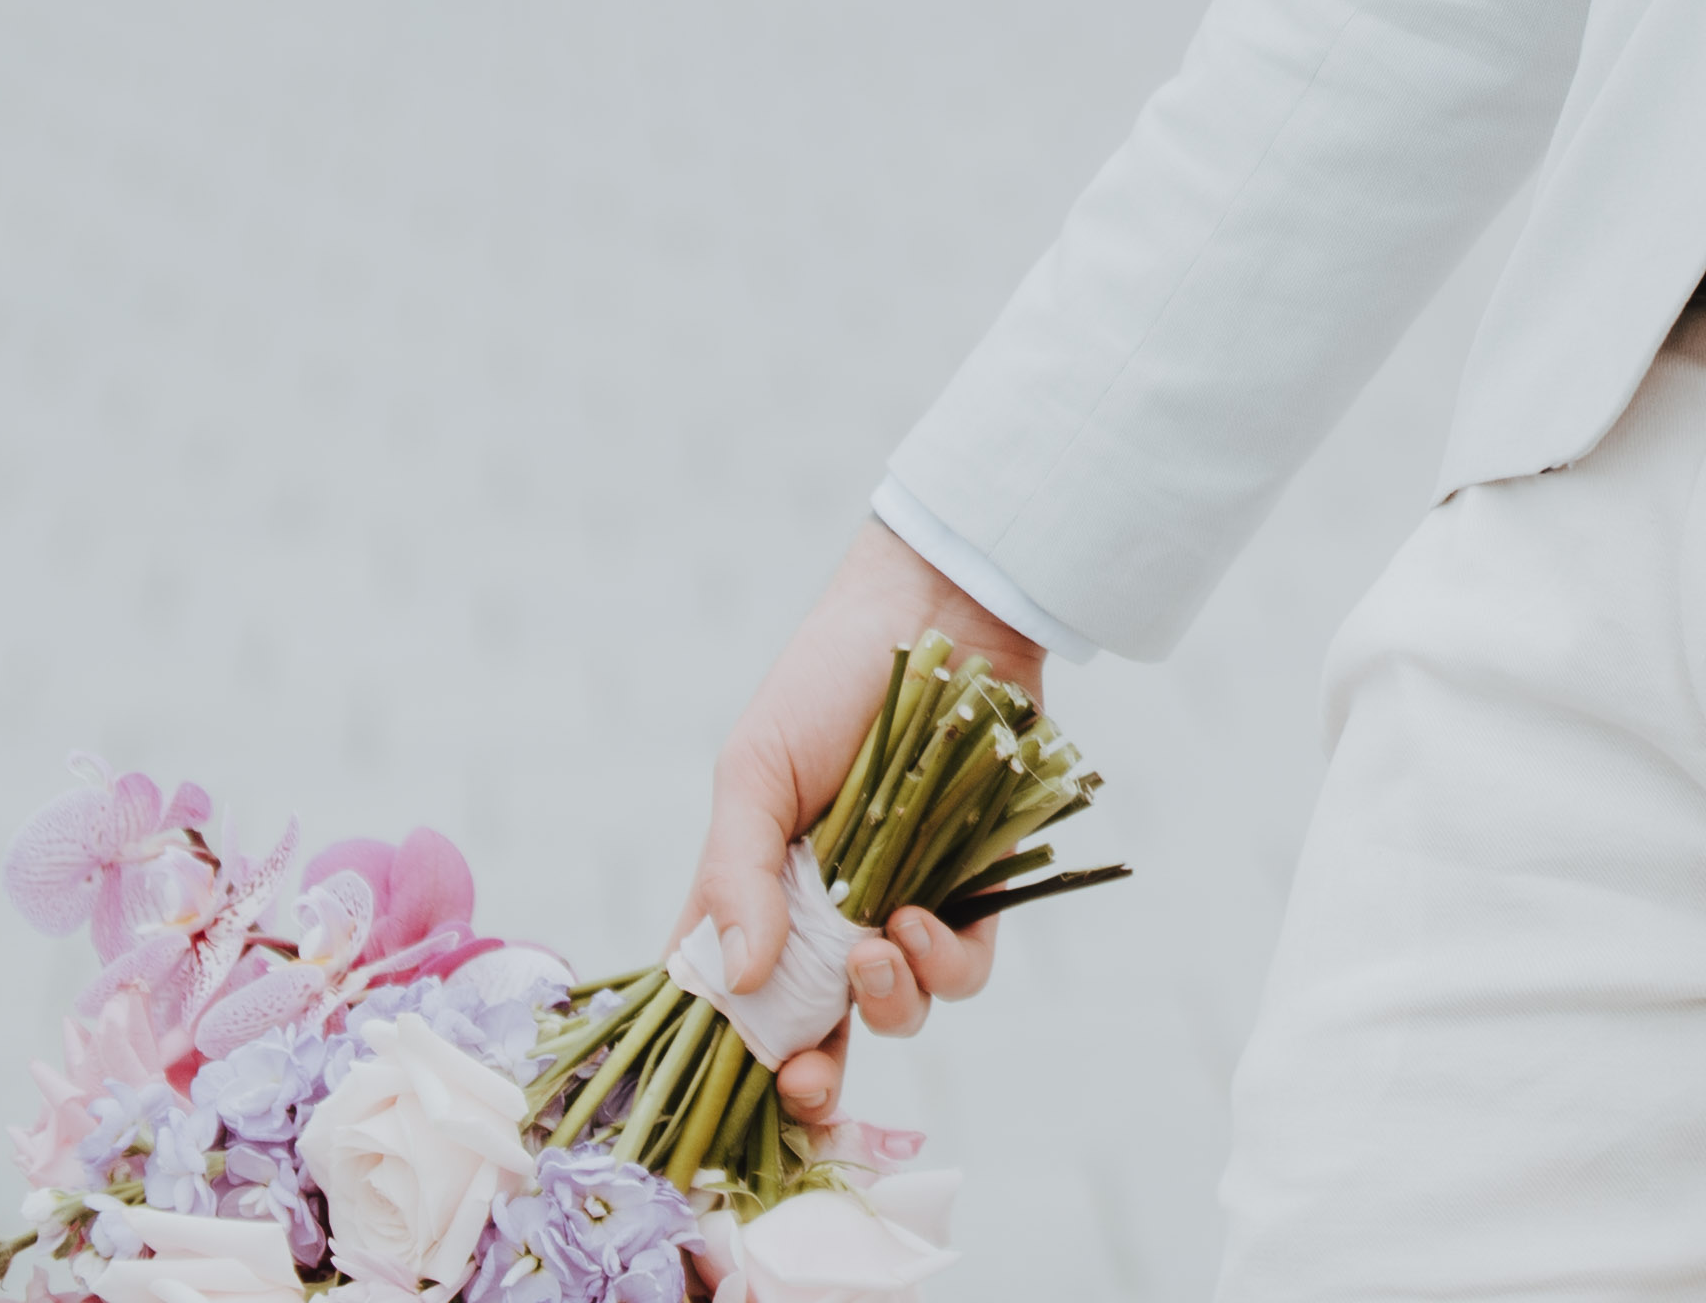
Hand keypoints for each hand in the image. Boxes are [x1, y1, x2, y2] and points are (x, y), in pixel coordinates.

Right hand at [685, 523, 1043, 1131]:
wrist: (942, 615)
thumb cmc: (826, 681)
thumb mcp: (754, 771)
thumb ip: (736, 875)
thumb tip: (737, 977)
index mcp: (758, 896)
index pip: (731, 1001)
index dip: (730, 1058)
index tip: (737, 1090)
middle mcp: (829, 917)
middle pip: (815, 1031)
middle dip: (812, 1075)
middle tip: (812, 1079)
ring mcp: (902, 906)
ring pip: (894, 1009)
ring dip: (883, 1002)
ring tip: (878, 946)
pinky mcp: (975, 891)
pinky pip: (964, 967)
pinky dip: (943, 963)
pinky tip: (922, 920)